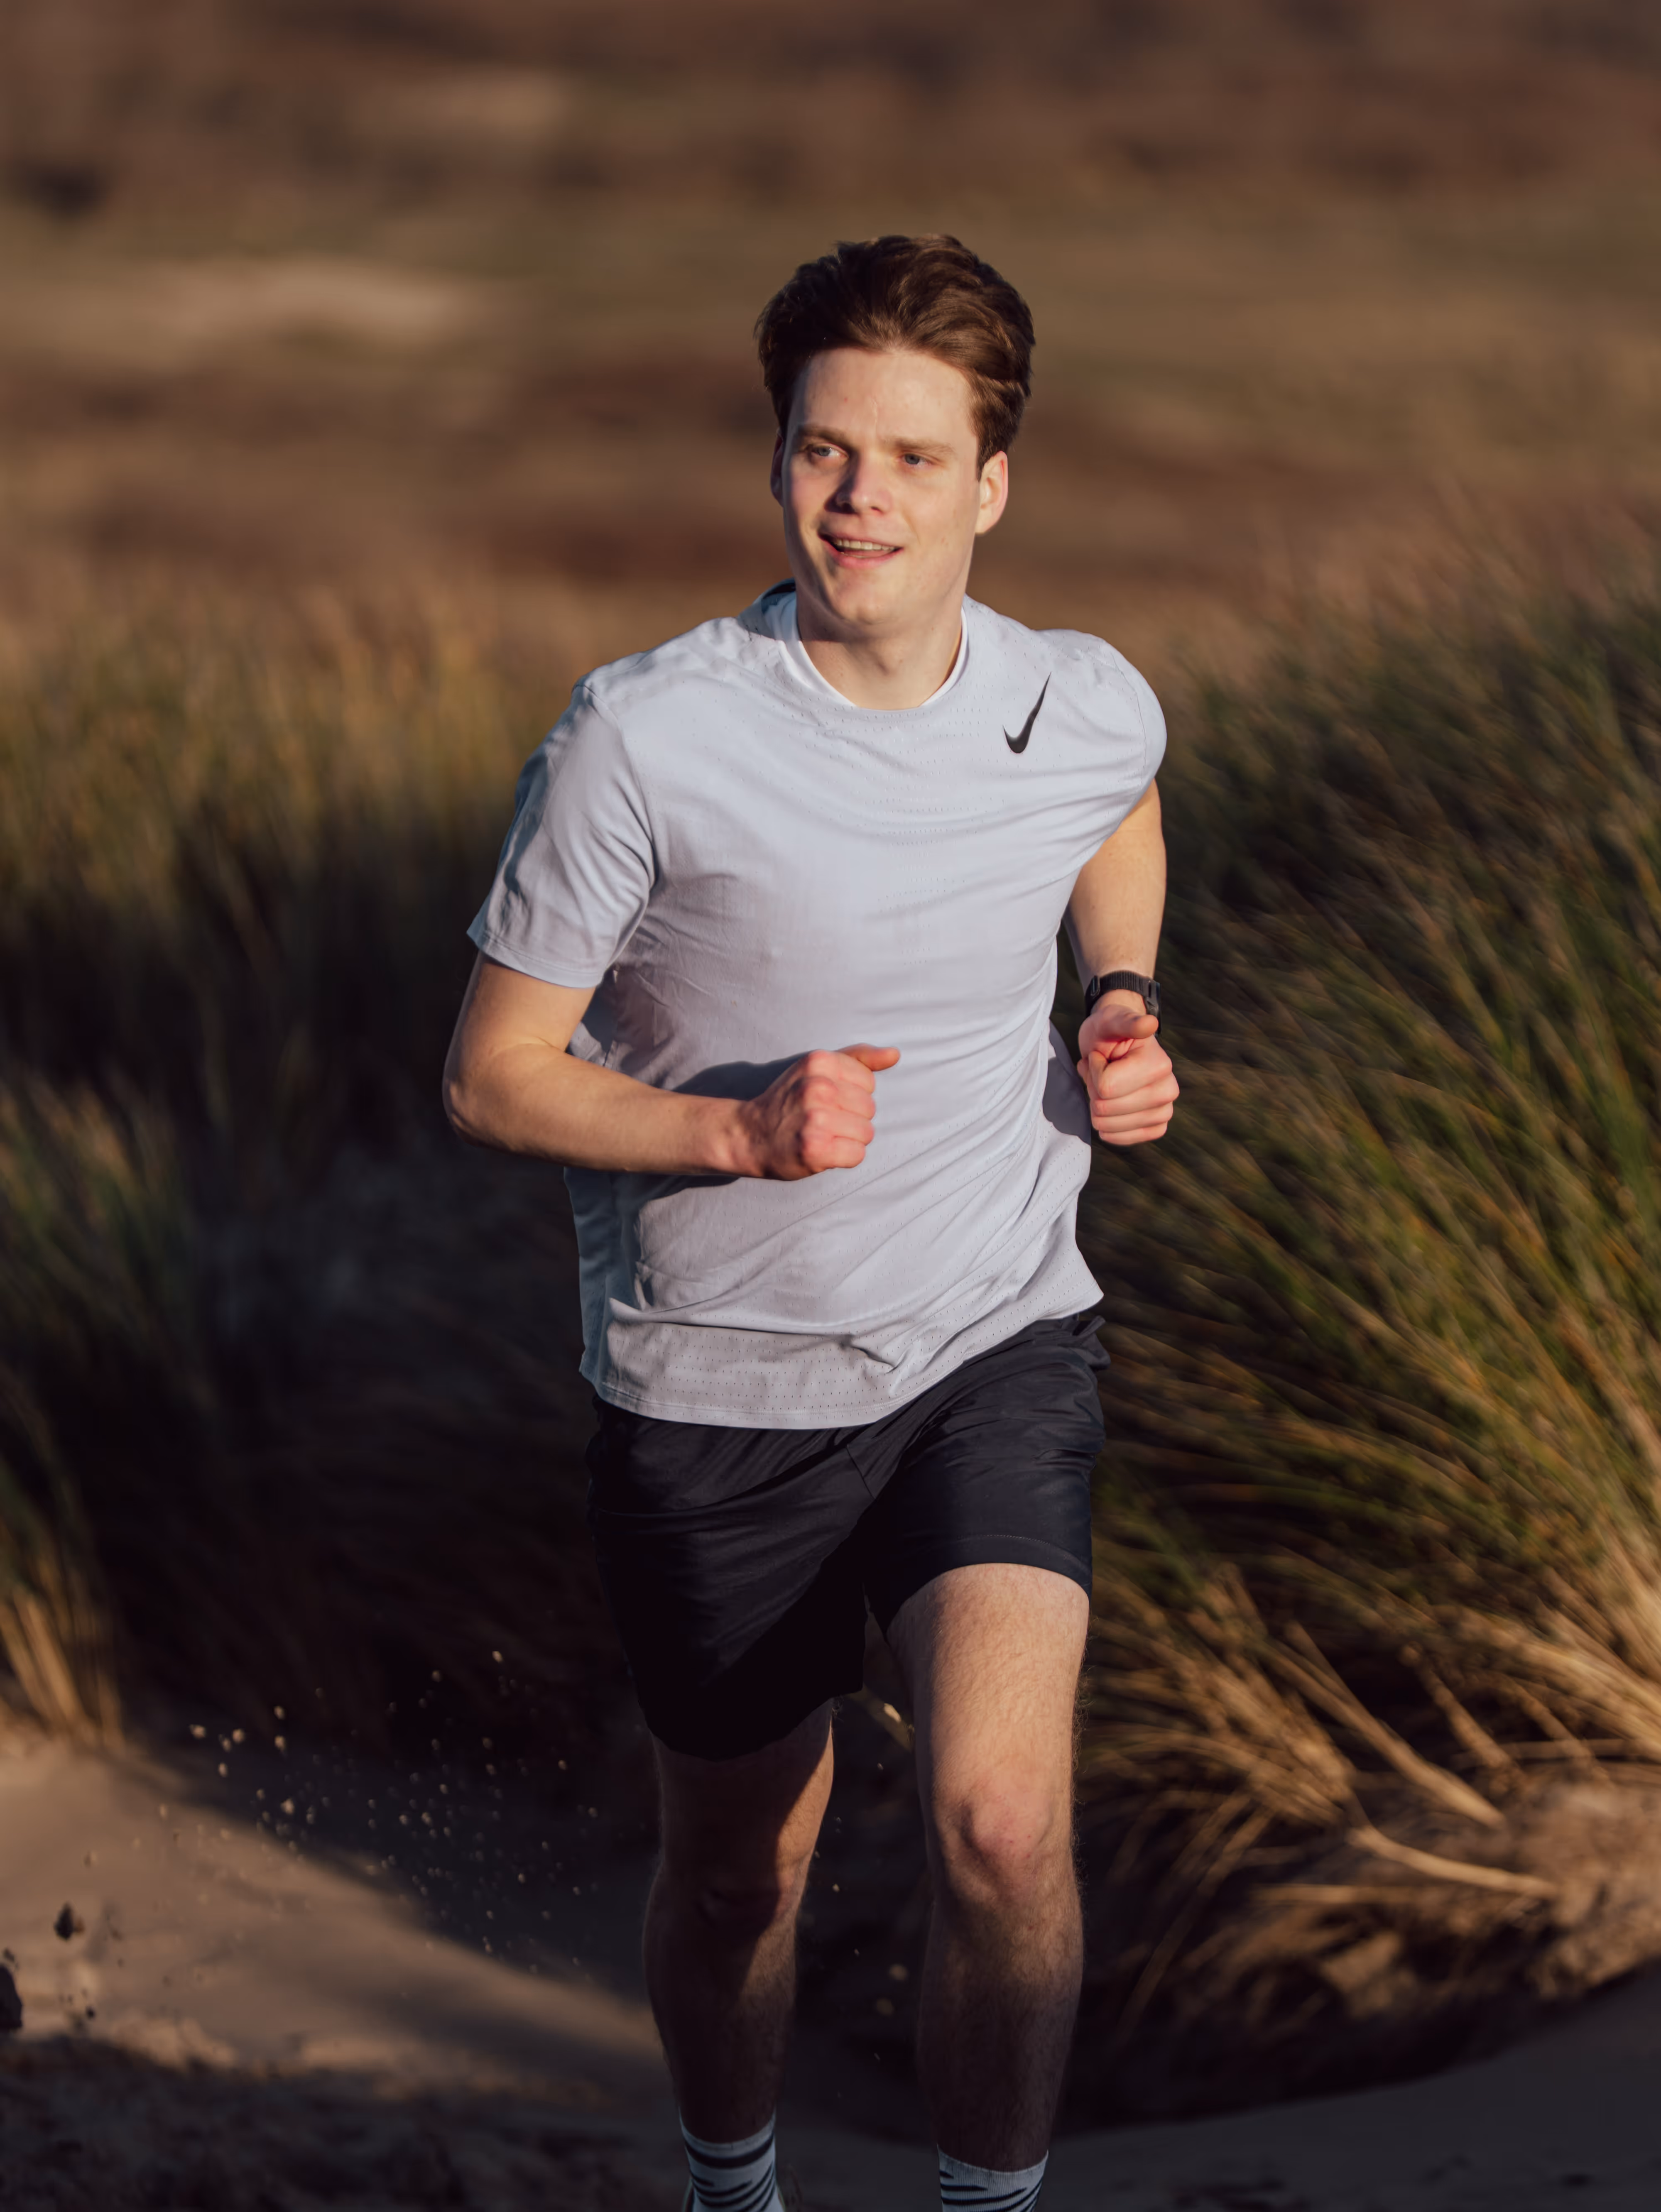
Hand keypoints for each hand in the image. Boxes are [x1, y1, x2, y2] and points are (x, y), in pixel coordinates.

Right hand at [733, 1044, 900, 1179]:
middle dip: (851, 1119)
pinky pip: (857, 1155)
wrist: (748, 1135)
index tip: (825, 1100)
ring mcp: (815, 1118)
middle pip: (870, 1109)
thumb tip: (895, 1055)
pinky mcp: (815, 1148)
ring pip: (866, 1133)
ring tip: (821, 1135)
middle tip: (820, 1121)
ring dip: (848, 1140)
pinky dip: (843, 1158)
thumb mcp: (817, 1068)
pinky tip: (822, 1151)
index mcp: (819, 1062)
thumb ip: (858, 1058)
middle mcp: (817, 1087)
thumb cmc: (788, 1102)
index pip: (869, 1083)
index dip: (851, 1096)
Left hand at [1077, 996, 1177, 1146]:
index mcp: (1159, 1065)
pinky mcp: (1157, 1127)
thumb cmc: (1110, 1032)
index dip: (1093, 1072)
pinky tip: (1112, 1104)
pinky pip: (1120, 1139)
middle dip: (1094, 1089)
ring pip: (1107, 1126)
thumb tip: (1148, 1023)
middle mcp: (1168, 1091)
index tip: (1100, 1057)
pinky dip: (1107, 1125)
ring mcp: (1164, 1112)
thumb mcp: (1110, 1021)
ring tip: (1107, 1083)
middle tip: (1102, 1071)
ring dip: (1098, 1104)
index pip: (1105, 1088)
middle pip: (1105, 1109)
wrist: (1116, 1045)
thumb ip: (1126, 1022)